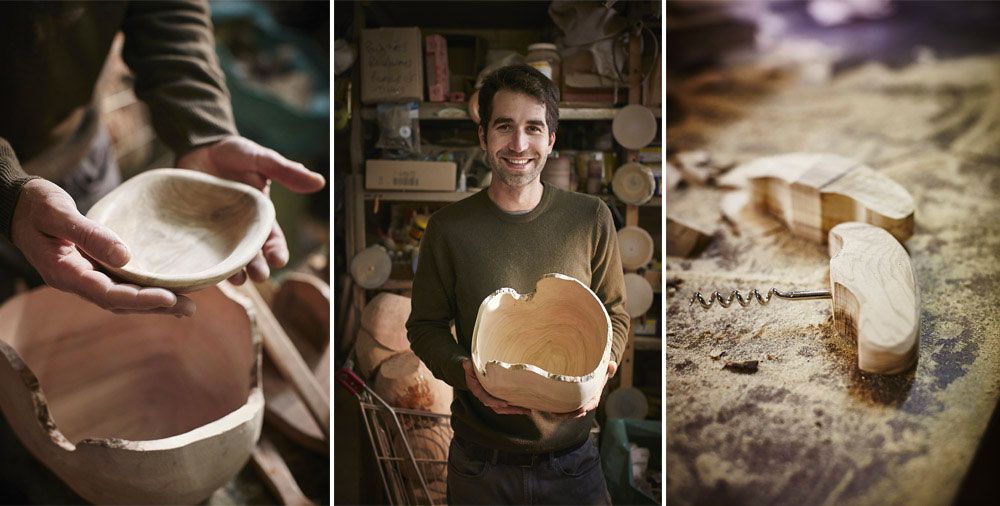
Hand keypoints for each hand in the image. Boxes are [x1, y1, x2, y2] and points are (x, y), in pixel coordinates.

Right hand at [11, 179, 194, 315]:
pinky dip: (141, 291)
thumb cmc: (35, 204)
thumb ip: (90, 234)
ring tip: (186, 306)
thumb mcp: (58, 213)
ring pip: (120, 298)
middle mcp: (75, 280)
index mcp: (64, 272)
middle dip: (154, 307)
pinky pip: (118, 285)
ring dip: (151, 304)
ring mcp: (82, 277)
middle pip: (119, 303)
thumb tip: (125, 256)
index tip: (170, 298)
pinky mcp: (89, 269)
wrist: (16, 203)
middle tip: (190, 308)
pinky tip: (163, 290)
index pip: (107, 293)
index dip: (139, 299)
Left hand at [177, 136, 325, 283]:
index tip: (279, 260)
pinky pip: (201, 251)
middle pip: (252, 255)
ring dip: (234, 272)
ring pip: (227, 258)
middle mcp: (240, 228)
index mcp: (261, 215)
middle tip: (260, 275)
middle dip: (258, 267)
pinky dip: (205, 263)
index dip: (277, 251)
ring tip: (237, 280)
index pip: (272, 240)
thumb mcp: (262, 159)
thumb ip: (287, 172)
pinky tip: (205, 271)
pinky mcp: (194, 230)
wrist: (198, 146)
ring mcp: (217, 231)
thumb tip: (320, 182)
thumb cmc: (234, 152)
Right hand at [461, 358, 529, 414]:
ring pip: (504, 408)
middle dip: (510, 410)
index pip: (486, 399)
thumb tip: (466, 363)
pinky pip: (508, 404)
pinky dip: (517, 406)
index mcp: (478, 391)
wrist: (473, 371)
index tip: (505, 404)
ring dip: (516, 410)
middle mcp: (486, 397)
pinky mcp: (499, 396)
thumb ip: (468, 365)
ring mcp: (493, 398)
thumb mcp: (469, 366)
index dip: (495, 402)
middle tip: (522, 410)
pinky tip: (527, 406)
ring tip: (528, 411)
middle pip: (498, 407)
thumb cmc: (472, 368)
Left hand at [547, 361, 617, 418]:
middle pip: (578, 411)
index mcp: (594, 398)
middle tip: (560, 414)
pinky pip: (563, 407)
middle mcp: (585, 403)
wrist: (589, 376)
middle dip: (570, 414)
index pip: (591, 404)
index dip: (586, 407)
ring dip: (561, 414)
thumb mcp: (604, 371)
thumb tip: (612, 364)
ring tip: (552, 412)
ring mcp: (576, 403)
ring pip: (569, 412)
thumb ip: (608, 369)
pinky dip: (557, 409)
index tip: (581, 409)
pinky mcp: (568, 402)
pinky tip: (548, 407)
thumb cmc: (597, 374)